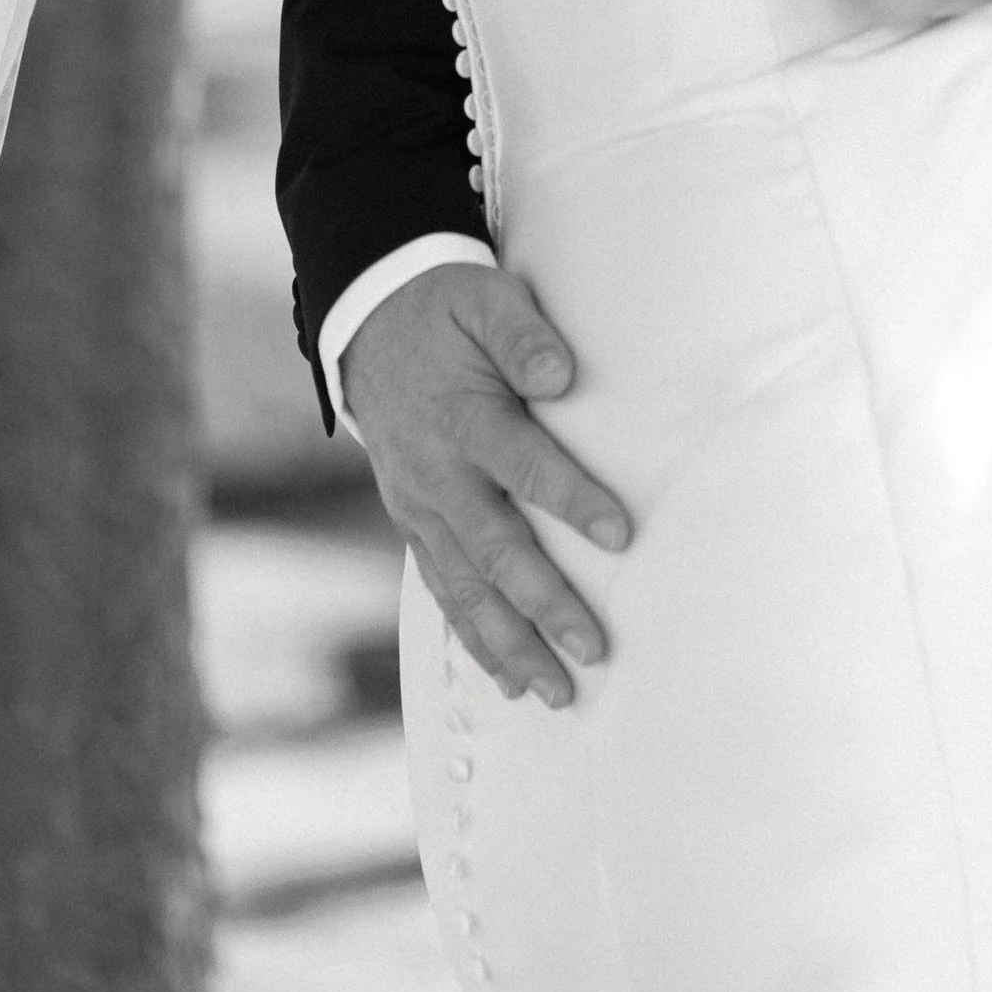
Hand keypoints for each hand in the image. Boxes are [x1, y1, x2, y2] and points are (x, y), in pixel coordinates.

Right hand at [342, 263, 629, 704]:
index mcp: (463, 418)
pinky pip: (442, 588)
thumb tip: (560, 375)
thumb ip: (521, 335)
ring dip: (510, 645)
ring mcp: (420, 505)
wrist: (369, 321)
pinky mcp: (413, 521)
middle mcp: (438, 475)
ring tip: (557, 693)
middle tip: (594, 650)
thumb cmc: (445, 309)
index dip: (573, 500)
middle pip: (496, 551)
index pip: (525, 467)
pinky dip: (472, 636)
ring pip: (466, 588)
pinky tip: (507, 677)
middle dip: (544, 606)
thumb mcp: (484, 298)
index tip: (622, 535)